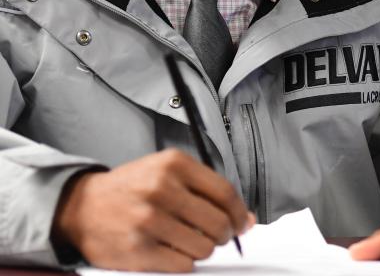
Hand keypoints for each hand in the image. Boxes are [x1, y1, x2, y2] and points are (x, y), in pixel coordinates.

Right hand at [51, 149, 251, 271]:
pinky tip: (172, 251)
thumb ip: (206, 189)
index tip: (242, 223)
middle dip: (224, 235)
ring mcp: (149, 220)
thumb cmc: (132, 187)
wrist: (83, 207)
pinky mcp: (138, 250)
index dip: (239, 213)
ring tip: (188, 241)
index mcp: (174, 164)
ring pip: (203, 247)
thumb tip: (245, 219)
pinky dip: (184, 262)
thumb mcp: (167, 171)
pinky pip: (183, 265)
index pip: (224, 192)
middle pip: (217, 222)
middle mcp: (162, 188)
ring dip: (202, 249)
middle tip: (217, 236)